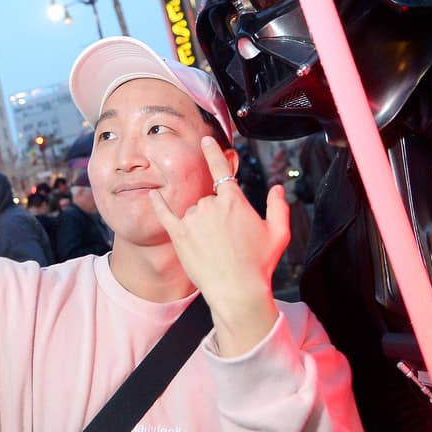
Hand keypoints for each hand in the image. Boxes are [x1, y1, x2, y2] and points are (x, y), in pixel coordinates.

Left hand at [149, 136, 288, 356]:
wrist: (238, 291)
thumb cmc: (259, 264)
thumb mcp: (278, 233)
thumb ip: (278, 207)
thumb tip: (277, 188)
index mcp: (234, 201)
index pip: (221, 169)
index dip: (213, 153)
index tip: (206, 140)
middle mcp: (210, 205)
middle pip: (209, 200)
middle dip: (216, 214)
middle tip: (228, 240)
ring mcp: (193, 219)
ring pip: (194, 212)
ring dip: (201, 223)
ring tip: (214, 248)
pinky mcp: (179, 235)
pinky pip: (166, 214)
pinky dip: (158, 204)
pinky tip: (153, 196)